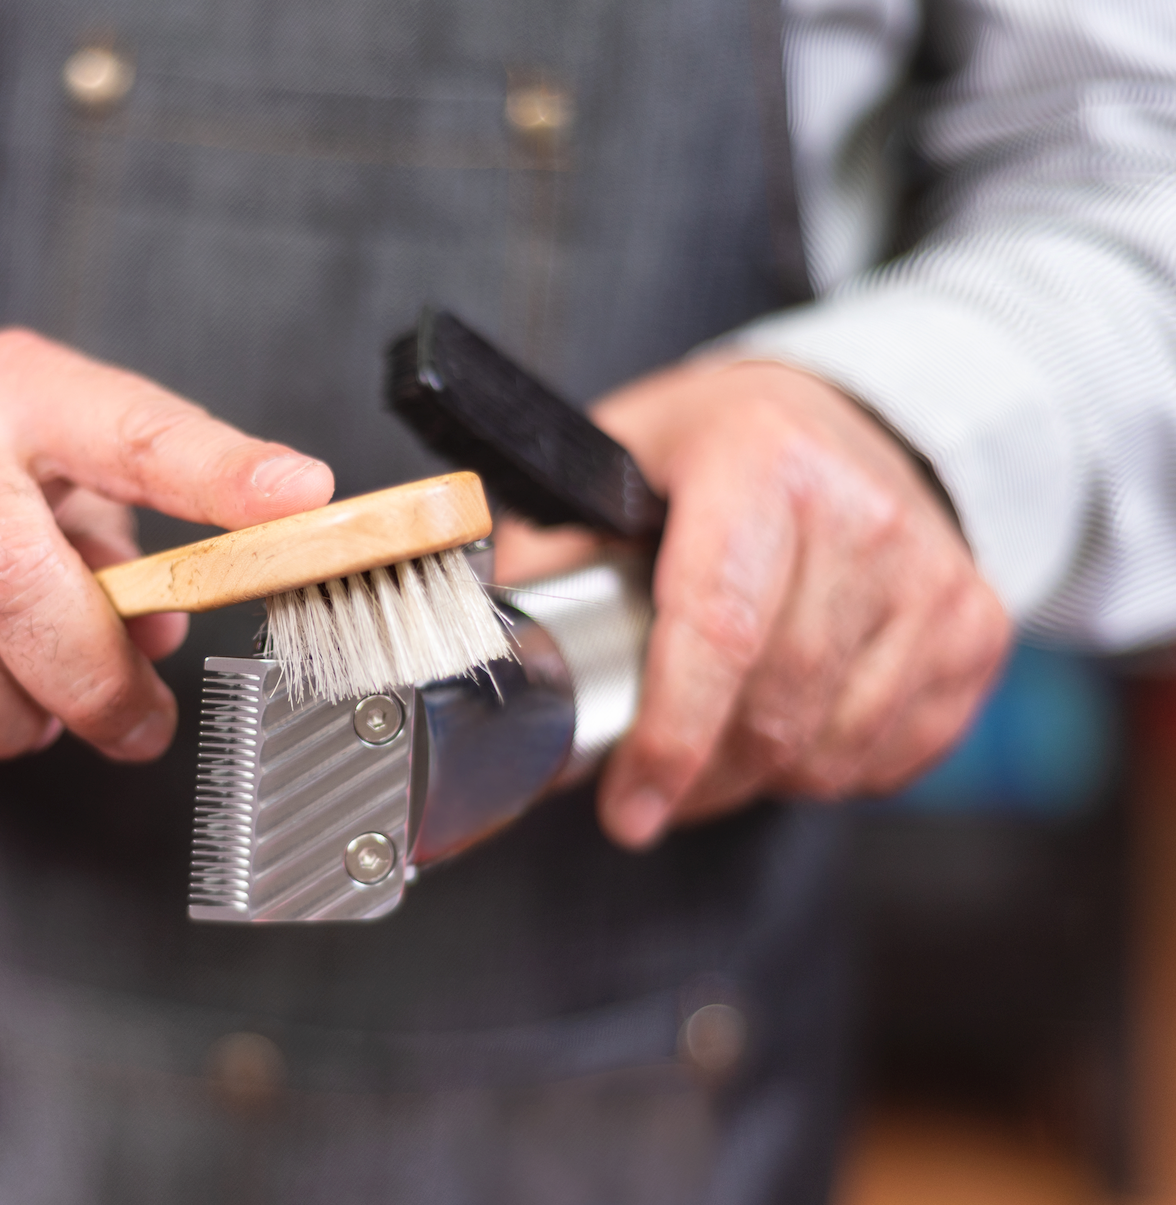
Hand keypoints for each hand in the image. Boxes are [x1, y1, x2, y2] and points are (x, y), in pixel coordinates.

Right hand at [0, 329, 333, 771]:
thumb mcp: (43, 477)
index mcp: (12, 394)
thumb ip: (114, 548)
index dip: (218, 471)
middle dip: (87, 678)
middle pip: (10, 576)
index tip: (303, 504)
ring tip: (23, 711)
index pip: (130, 427)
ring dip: (0, 719)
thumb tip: (159, 638)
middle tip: (135, 726)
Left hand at [499, 359, 1009, 848]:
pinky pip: (897, 750)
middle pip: (776, 704)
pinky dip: (834, 771)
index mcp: (760, 464)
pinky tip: (792, 735)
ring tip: (717, 755)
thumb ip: (551, 551)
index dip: (668, 740)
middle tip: (653, 791)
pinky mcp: (975, 625)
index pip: (717, 629)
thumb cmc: (714, 450)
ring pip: (836, 743)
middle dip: (701, 777)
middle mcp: (862, 513)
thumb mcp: (617, 460)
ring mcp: (932, 573)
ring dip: (763, 780)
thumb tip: (489, 648)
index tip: (627, 807)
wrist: (847, 417)